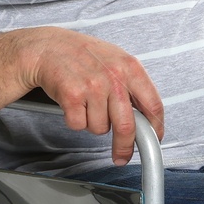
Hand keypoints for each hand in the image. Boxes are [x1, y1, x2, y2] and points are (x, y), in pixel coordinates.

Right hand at [21, 29, 164, 165]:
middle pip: (127, 126)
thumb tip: (146, 117)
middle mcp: (114, 76)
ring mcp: (93, 86)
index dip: (155, 128)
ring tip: (86, 103)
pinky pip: (79, 125)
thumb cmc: (82, 54)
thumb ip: (132, 85)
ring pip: (100, 128)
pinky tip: (73, 103)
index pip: (153, 105)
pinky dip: (74, 120)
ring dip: (92, 123)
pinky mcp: (72, 96)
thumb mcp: (115, 60)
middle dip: (124, 147)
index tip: (153, 139)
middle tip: (121, 156)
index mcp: (130, 67)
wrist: (47, 47)